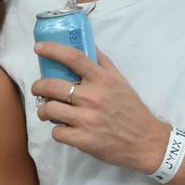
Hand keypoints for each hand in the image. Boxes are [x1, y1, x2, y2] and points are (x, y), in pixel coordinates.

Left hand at [31, 42, 171, 174]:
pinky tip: (63, 128)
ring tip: (47, 111)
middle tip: (39, 89)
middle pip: (52, 85)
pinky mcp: (83, 139)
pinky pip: (56, 132)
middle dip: (39, 86)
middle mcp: (93, 97)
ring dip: (43, 110)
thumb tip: (87, 43)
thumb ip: (103, 62)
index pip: (73, 58)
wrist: (145, 141)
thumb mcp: (120, 81)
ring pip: (49, 109)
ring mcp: (87, 119)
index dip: (52, 50)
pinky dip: (57, 130)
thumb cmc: (131, 108)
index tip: (39, 48)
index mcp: (103, 80)